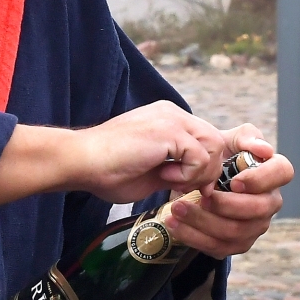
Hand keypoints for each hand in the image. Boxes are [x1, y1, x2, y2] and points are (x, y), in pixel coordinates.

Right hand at [0, 101, 238, 208]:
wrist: (82, 161)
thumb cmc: (108, 170)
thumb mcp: (153, 171)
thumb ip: (178, 170)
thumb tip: (201, 183)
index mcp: (169, 119)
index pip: (207, 138)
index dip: (204, 166)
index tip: (186, 186)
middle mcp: (173, 113)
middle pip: (217, 141)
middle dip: (207, 170)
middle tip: (181, 186)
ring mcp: (172, 119)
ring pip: (214, 147)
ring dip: (198, 172)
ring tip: (170, 179)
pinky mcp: (169, 131)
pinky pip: (200, 157)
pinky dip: (187, 174)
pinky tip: (163, 175)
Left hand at [161, 124, 292, 258]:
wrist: (196, 177)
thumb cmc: (218, 156)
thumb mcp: (228, 140)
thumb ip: (246, 137)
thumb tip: (263, 149)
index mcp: (273, 172)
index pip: (283, 173)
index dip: (261, 179)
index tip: (233, 181)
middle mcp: (269, 201)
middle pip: (258, 210)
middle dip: (225, 204)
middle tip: (199, 195)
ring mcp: (255, 225)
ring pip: (236, 231)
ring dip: (203, 221)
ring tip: (176, 208)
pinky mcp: (236, 243)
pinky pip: (219, 247)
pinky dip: (193, 236)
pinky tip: (173, 224)